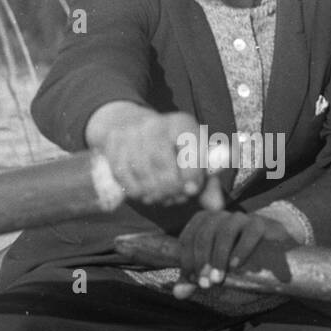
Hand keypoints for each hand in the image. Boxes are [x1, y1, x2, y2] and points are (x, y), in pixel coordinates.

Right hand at [86, 105, 223, 208]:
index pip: (188, 148)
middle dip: (171, 188)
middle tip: (177, 198)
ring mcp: (131, 134)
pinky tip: (147, 194)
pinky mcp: (113, 146)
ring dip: (155, 193)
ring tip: (164, 198)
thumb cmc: (172, 149)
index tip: (192, 190)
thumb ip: (208, 183)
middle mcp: (155, 124)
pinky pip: (124, 177)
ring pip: (142, 172)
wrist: (133, 127)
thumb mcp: (194, 159)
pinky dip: (137, 192)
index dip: (192, 173)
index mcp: (182, 124)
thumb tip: (216, 206)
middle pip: (162, 162)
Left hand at [173, 211, 294, 298]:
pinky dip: (241, 250)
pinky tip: (236, 266)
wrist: (270, 252)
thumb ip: (196, 279)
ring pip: (225, 232)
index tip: (191, 280)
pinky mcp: (260, 224)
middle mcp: (220, 217)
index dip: (186, 259)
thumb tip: (178, 294)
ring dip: (219, 258)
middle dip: (201, 261)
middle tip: (205, 284)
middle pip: (204, 234)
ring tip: (218, 279)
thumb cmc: (235, 260)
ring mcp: (240, 218)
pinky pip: (250, 233)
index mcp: (203, 223)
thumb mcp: (213, 270)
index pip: (188, 237)